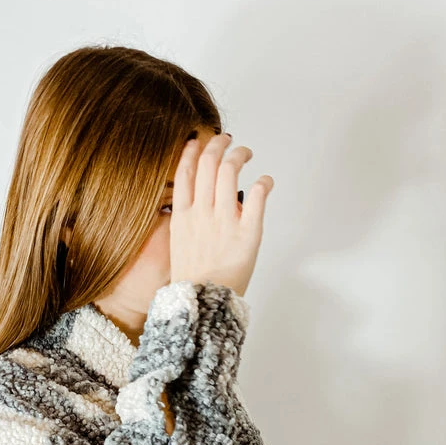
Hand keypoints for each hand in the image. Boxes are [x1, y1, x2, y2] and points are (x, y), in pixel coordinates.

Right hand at [170, 132, 273, 297]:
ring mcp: (224, 221)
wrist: (203, 303)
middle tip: (227, 141)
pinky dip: (264, 182)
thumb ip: (189, 221)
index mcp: (183, 217)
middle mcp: (202, 213)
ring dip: (240, 155)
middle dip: (218, 145)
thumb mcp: (179, 245)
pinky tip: (266, 181)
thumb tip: (204, 203)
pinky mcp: (247, 232)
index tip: (199, 141)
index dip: (192, 151)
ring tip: (246, 154)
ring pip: (230, 170)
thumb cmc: (193, 279)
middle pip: (208, 163)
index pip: (185, 172)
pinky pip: (258, 195)